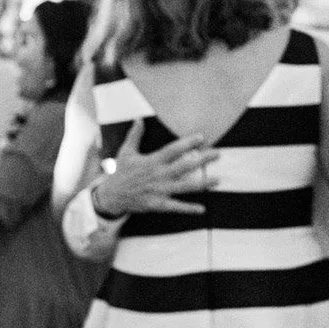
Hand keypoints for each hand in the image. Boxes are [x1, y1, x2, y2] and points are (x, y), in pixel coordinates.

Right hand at [93, 118, 219, 216]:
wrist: (111, 196)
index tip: (201, 137)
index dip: (187, 143)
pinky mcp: (157, 204)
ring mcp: (158, 190)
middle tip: (217, 154)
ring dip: (202, 184)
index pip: (172, 150)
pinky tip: (202, 209)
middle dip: (201, 160)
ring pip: (184, 187)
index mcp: (151, 161)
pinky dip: (188, 209)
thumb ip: (134, 135)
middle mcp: (157, 175)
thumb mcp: (125, 152)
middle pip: (183, 167)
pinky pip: (175, 207)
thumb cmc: (120, 172)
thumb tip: (139, 118)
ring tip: (218, 180)